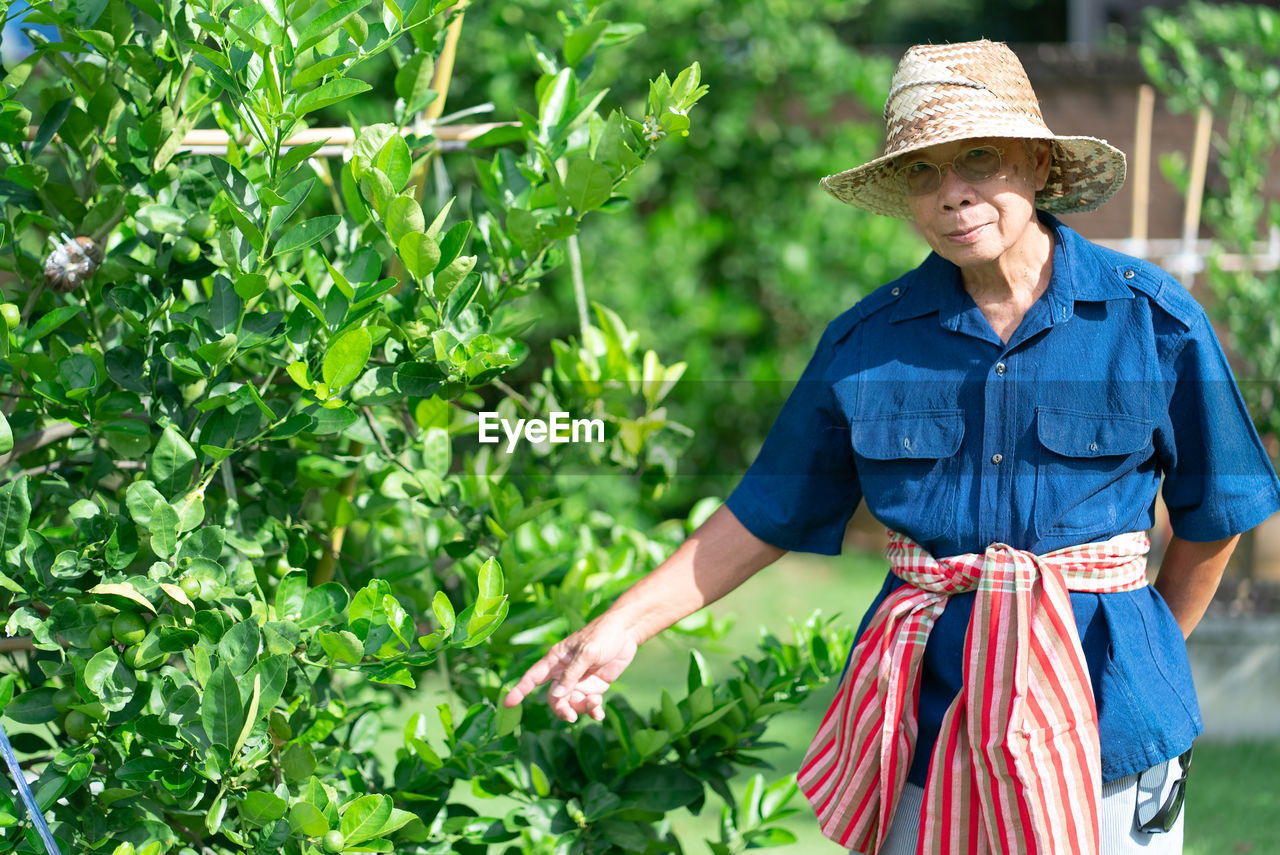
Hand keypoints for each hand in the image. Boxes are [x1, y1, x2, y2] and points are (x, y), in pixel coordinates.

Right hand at [502, 615, 638, 721]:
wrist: (626, 632)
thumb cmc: (602, 635)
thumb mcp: (586, 652)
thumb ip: (571, 674)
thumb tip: (556, 695)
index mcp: (556, 660)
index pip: (532, 677)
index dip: (519, 690)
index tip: (507, 704)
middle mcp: (564, 673)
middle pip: (554, 698)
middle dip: (561, 708)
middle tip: (571, 716)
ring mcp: (579, 681)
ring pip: (572, 703)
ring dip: (582, 708)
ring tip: (596, 703)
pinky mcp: (594, 687)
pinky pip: (588, 705)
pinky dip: (593, 712)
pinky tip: (599, 715)